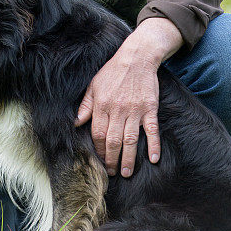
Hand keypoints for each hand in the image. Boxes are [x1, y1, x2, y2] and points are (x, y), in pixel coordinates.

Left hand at [75, 17, 182, 176]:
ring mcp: (135, 110)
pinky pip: (152, 130)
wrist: (136, 57)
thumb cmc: (113, 71)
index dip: (98, 150)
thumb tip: (76, 123)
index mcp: (102, 104)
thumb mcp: (94, 85)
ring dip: (129, 159)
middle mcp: (118, 110)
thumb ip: (85, 105)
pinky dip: (153, 145)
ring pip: (131, 140)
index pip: (98, 134)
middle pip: (113, 141)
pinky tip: (153, 159)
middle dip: (111, 160)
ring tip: (127, 172)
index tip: (100, 159)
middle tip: (112, 173)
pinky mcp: (149, 108)